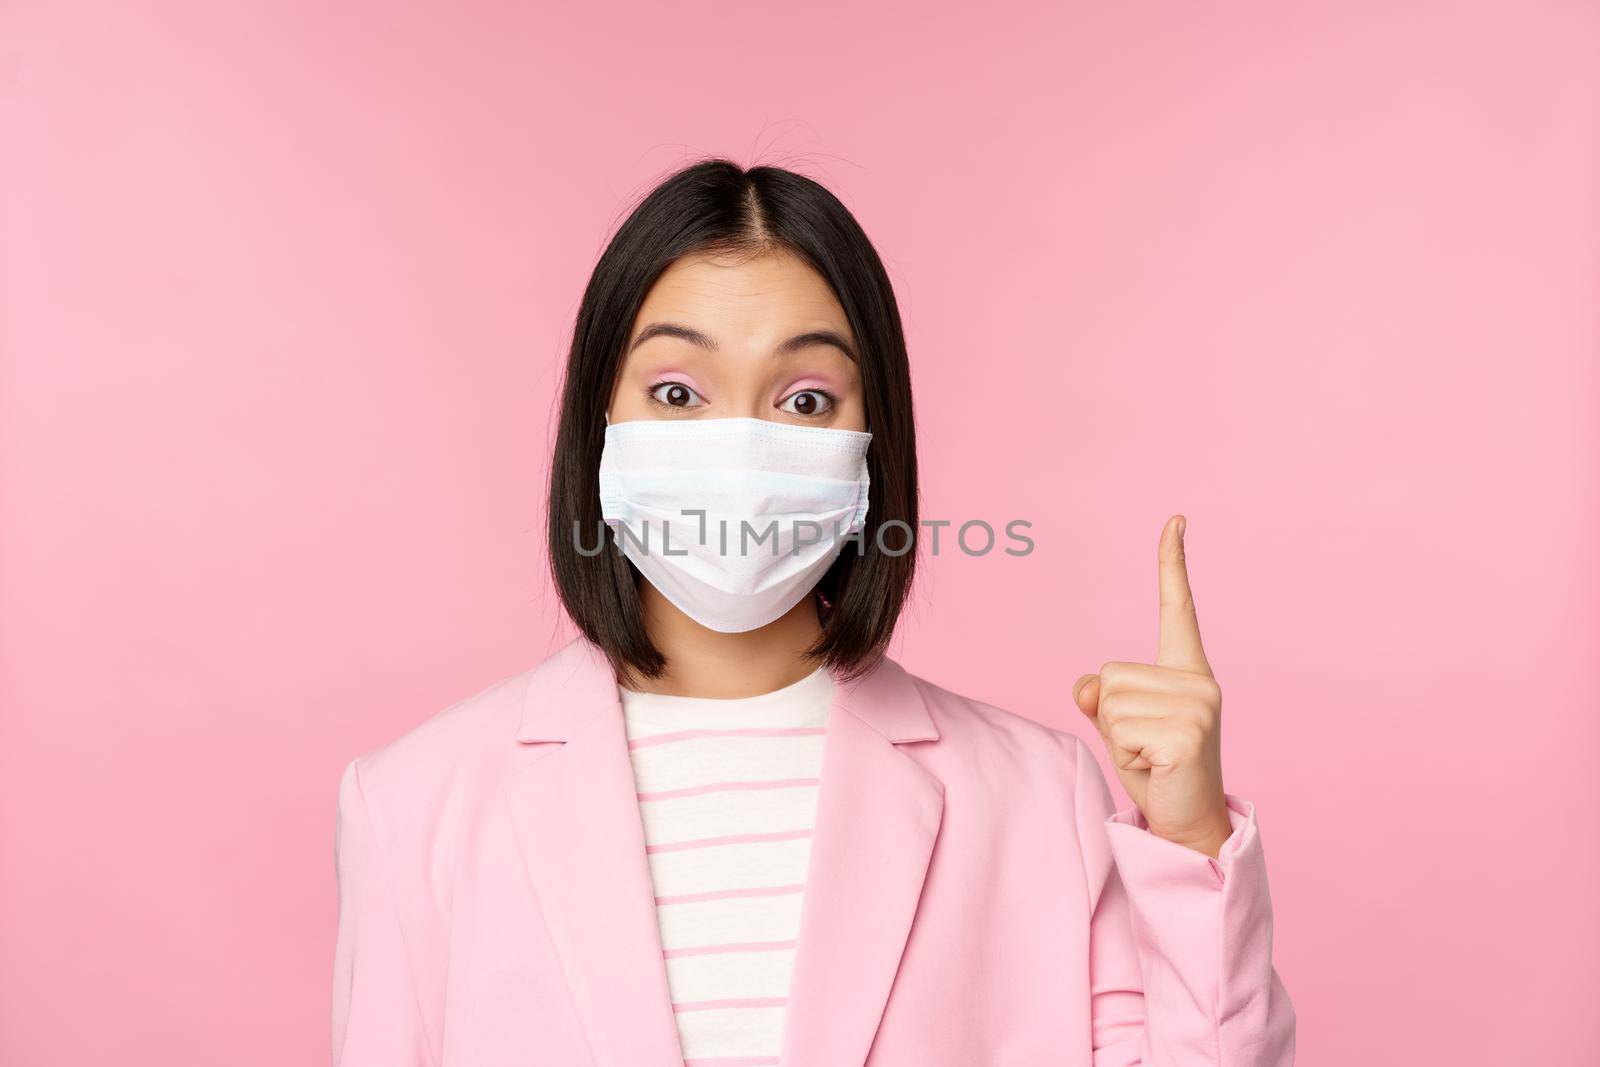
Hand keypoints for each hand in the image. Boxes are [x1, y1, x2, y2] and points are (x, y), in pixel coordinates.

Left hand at [1072, 515, 1232, 856]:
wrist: (1187, 822)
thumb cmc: (1153, 768)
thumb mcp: (1119, 723)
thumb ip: (1101, 695)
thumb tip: (1089, 687)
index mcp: (1187, 671)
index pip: (1177, 608)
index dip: (1172, 563)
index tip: (1175, 520)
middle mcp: (1199, 680)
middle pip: (1111, 674)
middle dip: (1112, 716)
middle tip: (1144, 746)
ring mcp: (1198, 705)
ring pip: (1112, 703)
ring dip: (1117, 737)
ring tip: (1149, 757)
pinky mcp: (1186, 733)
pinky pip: (1119, 730)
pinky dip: (1124, 755)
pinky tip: (1156, 768)